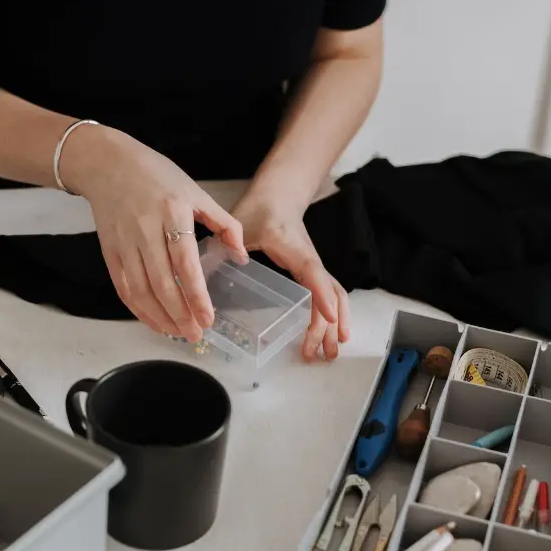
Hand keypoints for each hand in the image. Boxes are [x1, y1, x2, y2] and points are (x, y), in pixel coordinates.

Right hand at [64, 126, 245, 341]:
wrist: (108, 164)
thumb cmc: (157, 176)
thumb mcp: (197, 192)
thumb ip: (224, 223)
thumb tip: (240, 256)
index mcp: (173, 213)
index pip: (185, 263)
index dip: (197, 295)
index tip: (208, 318)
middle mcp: (146, 230)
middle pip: (162, 283)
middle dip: (179, 315)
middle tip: (195, 334)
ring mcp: (124, 242)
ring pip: (140, 290)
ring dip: (159, 317)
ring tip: (178, 333)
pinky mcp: (109, 251)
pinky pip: (123, 287)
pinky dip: (138, 309)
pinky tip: (154, 321)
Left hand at [231, 196, 349, 360]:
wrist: (278, 196)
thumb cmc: (261, 210)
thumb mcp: (242, 225)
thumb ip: (229, 245)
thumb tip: (214, 270)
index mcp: (296, 251)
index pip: (314, 275)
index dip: (322, 297)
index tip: (328, 320)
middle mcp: (311, 262)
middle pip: (330, 295)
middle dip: (328, 326)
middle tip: (320, 354)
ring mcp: (314, 268)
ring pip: (335, 296)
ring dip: (335, 325)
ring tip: (330, 353)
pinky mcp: (311, 272)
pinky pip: (329, 295)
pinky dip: (332, 316)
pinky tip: (329, 334)